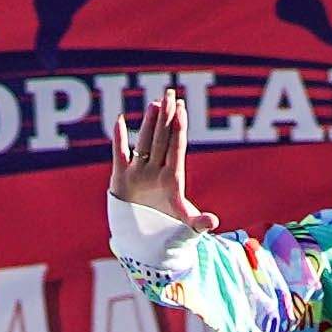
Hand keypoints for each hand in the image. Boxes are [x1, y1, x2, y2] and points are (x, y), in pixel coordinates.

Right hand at [114, 83, 210, 230]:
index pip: (176, 148)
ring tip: (154, 104)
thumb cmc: (166, 230)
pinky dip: (119, 138)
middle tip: (170, 94)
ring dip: (148, 124)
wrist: (143, 238)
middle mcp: (156, 171)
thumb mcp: (184, 227)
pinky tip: (120, 120)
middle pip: (162, 140)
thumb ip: (197, 222)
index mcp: (172, 179)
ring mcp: (139, 173)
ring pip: (144, 143)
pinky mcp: (121, 178)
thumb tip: (213, 222)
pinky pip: (119, 154)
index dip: (179, 128)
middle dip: (166, 117)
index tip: (182, 109)